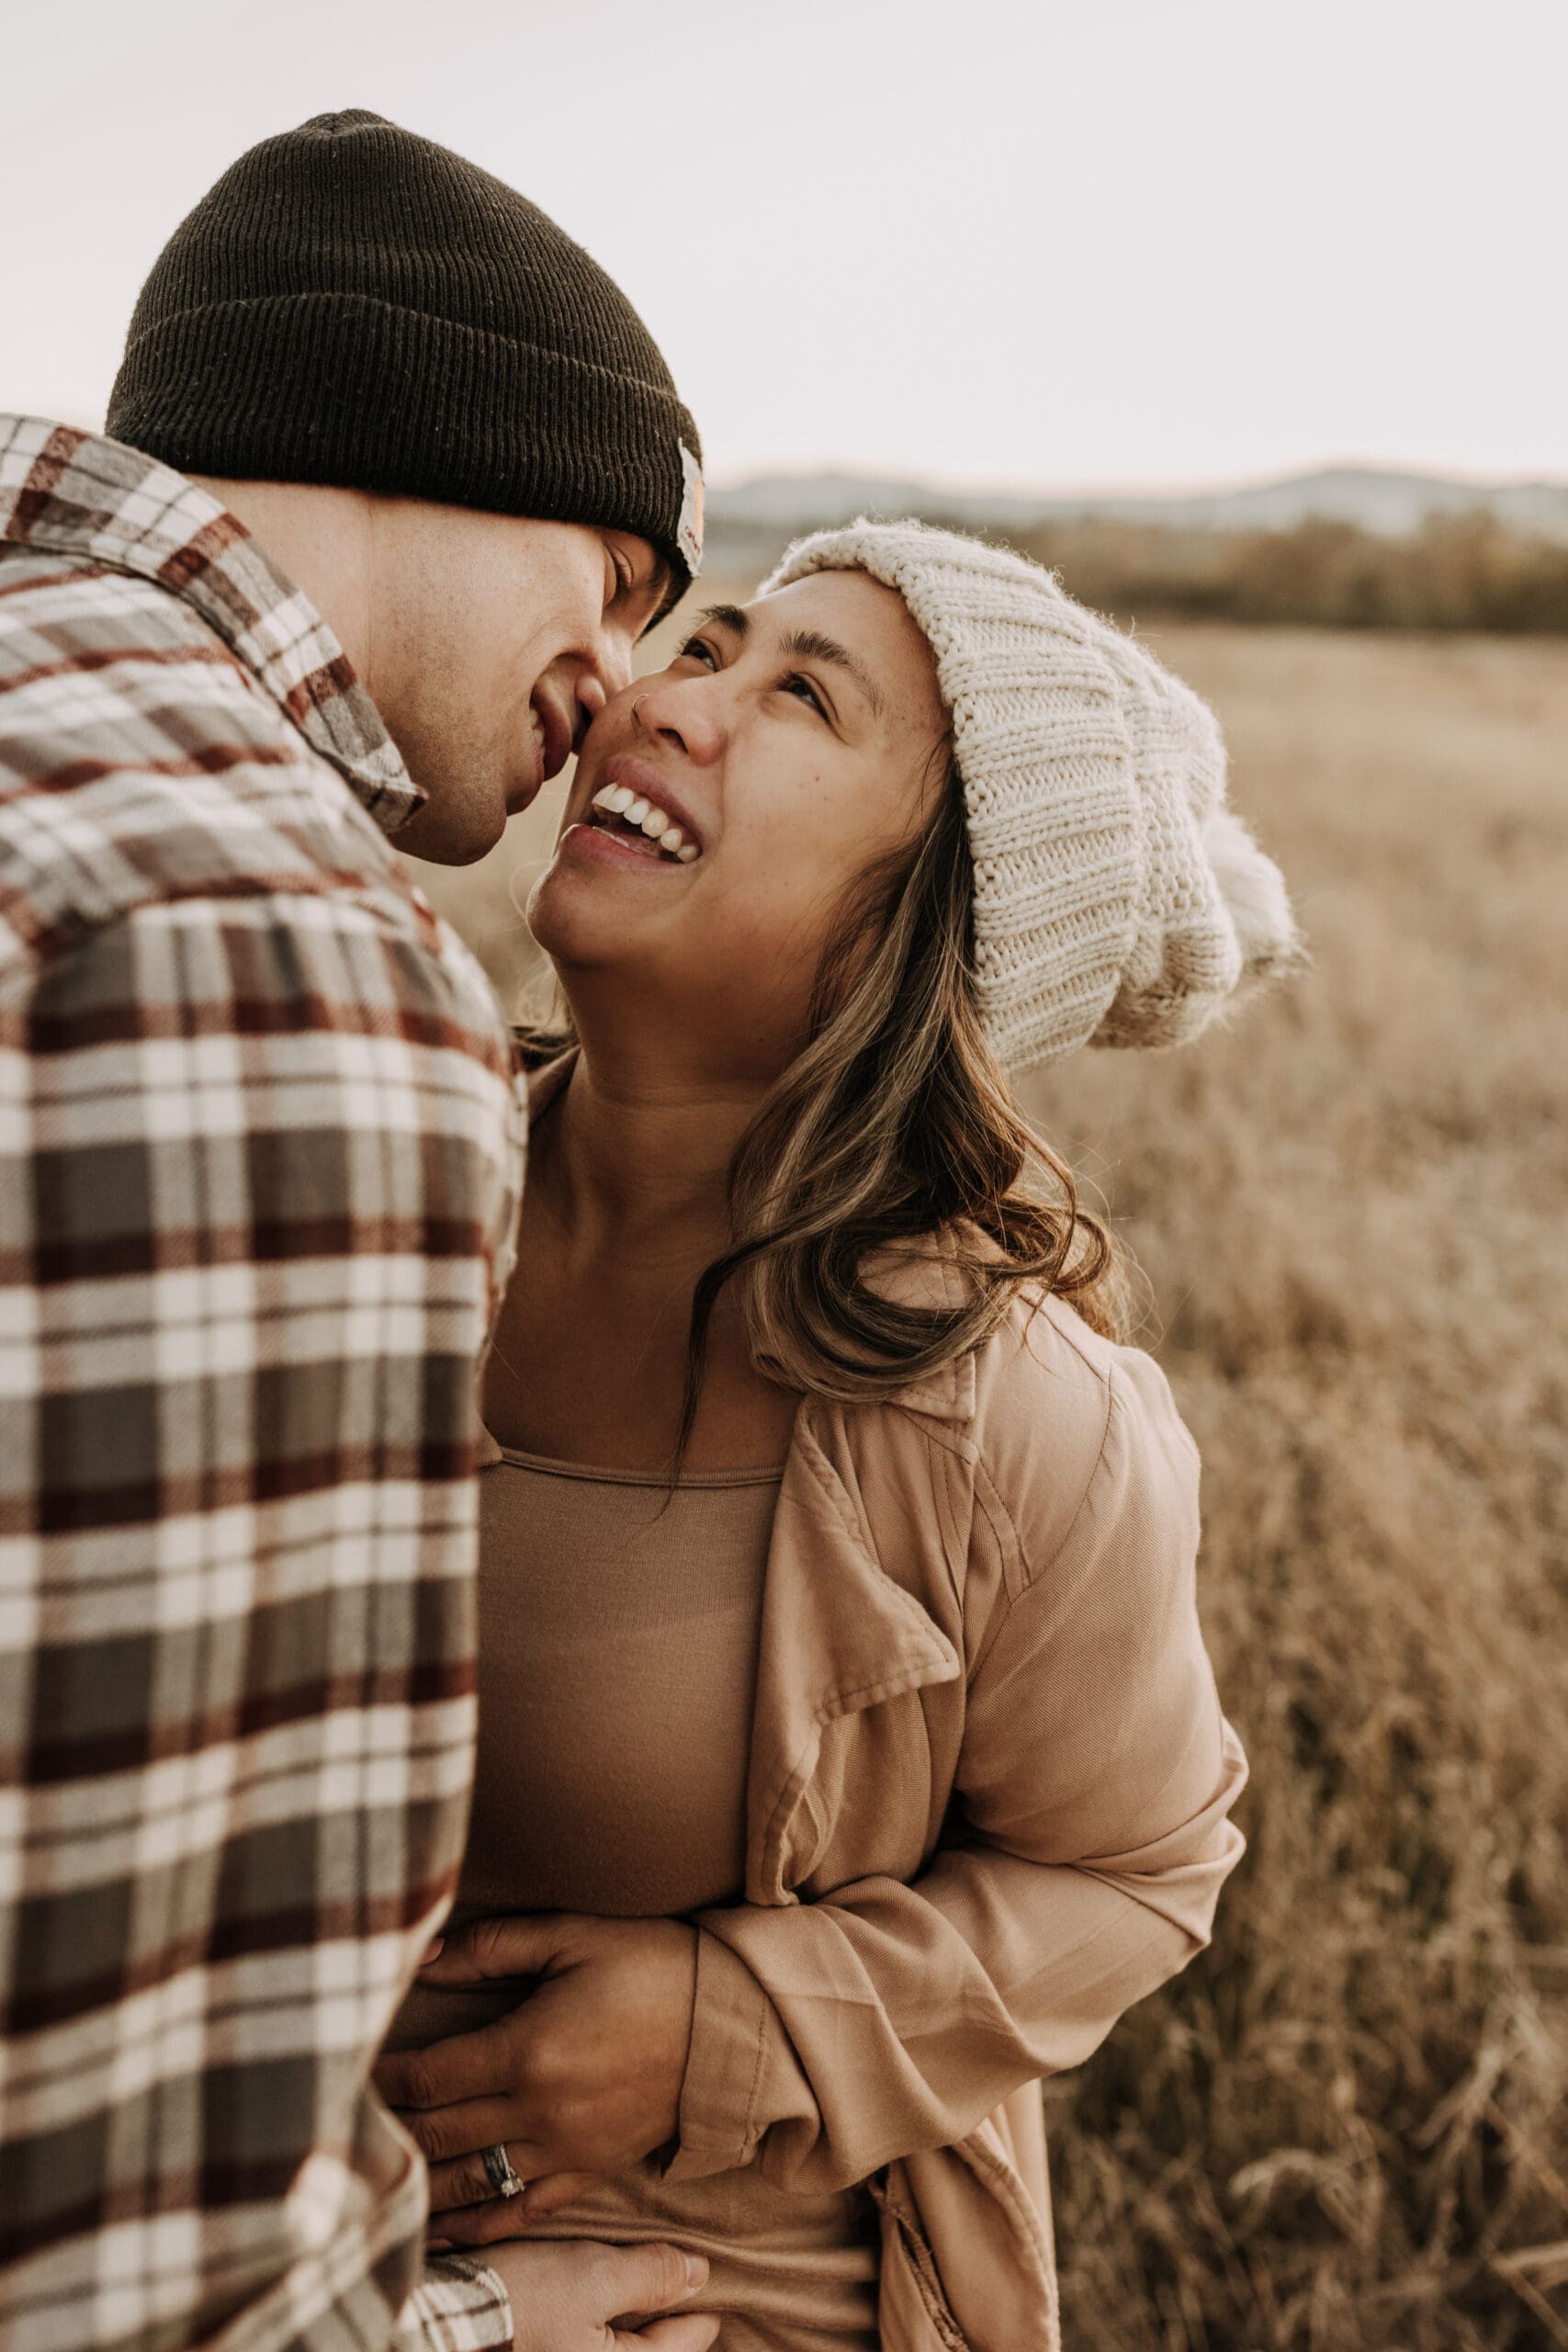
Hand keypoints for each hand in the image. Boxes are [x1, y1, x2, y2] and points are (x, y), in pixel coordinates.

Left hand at [374, 1913, 698, 2233]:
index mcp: (528, 2049)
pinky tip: (440, 2226)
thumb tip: (423, 1961)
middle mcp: (540, 2110)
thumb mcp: (572, 1936)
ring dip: (418, 2183)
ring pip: (469, 2182)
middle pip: (438, 2134)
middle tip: (346, 2122)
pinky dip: (475, 2223)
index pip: (429, 2078)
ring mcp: (565, 2150)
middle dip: (388, 2129)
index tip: (350, 2071)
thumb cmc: (649, 1965)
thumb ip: (492, 1947)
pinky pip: (520, 2211)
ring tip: (374, 2179)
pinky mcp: (590, 2173)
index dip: (382, 2078)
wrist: (732, 2023)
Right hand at [475, 2238, 718, 2351]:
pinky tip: (601, 2297)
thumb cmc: (526, 2297)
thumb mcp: (597, 2275)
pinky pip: (590, 2340)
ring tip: (647, 2291)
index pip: (680, 2344)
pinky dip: (603, 2320)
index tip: (713, 2290)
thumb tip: (701, 2274)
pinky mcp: (543, 2348)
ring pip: (618, 2345)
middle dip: (667, 2321)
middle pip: (648, 2349)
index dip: (701, 2312)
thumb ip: (653, 2276)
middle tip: (686, 2291)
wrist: (449, 2310)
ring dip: (634, 2318)